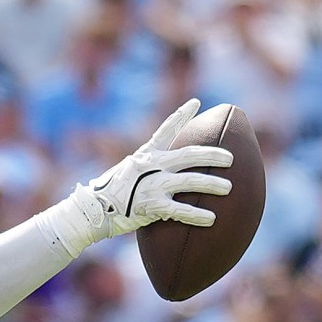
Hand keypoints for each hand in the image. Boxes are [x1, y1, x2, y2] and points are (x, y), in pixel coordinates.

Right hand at [47, 98, 234, 256]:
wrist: (90, 211)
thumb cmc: (110, 194)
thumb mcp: (128, 171)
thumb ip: (146, 168)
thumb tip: (162, 170)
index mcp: (146, 155)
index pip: (165, 129)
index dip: (181, 115)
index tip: (196, 102)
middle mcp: (150, 166)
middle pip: (188, 155)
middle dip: (212, 155)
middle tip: (230, 158)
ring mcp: (151, 185)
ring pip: (189, 182)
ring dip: (211, 184)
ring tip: (229, 188)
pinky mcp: (150, 205)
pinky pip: (179, 210)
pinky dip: (197, 215)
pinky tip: (212, 219)